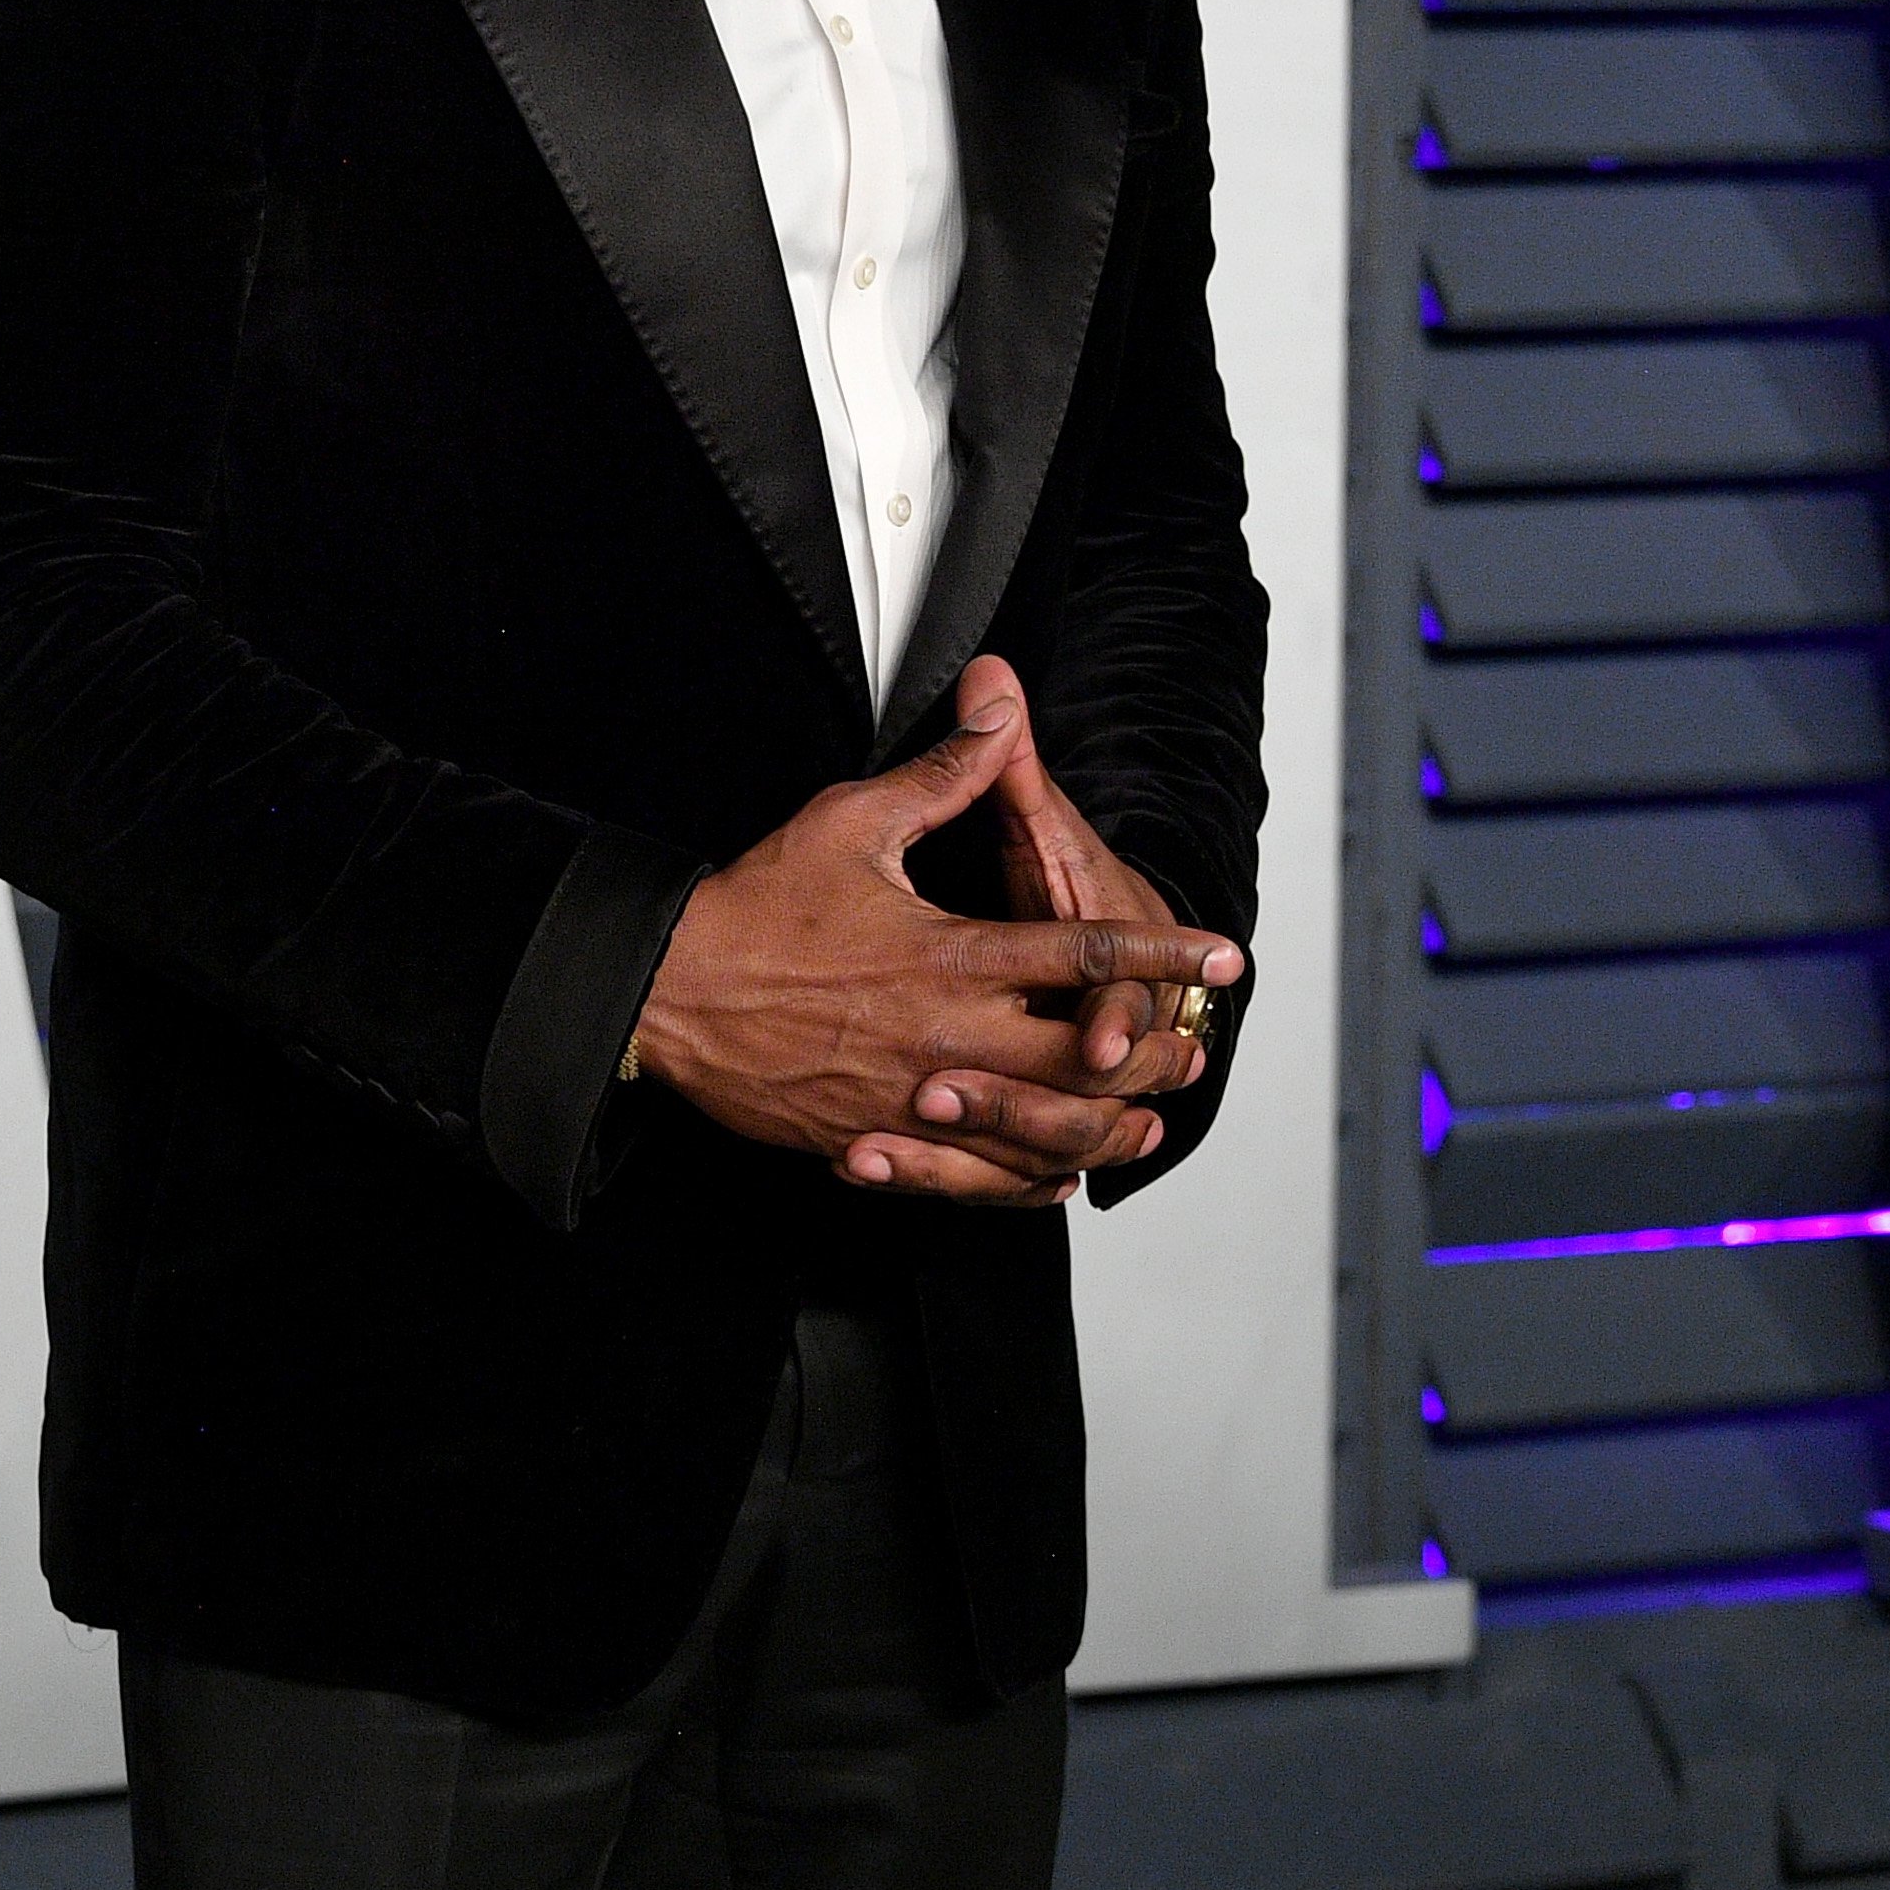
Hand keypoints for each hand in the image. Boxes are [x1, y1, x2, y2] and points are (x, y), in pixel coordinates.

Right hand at [631, 689, 1245, 1207]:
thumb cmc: (757, 906)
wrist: (668, 994)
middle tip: (1194, 1044)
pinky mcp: (878, 1142)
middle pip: (1084, 1061)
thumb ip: (944, 774)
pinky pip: (974, 1179)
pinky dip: (1025, 1179)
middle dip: (1152, 1054)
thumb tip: (1000, 710)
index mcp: (951, 954)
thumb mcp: (852, 822)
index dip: (1163, 952)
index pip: (1085, 953)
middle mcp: (946, 1035)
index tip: (1221, 954)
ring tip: (1146, 1120)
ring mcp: (913, 1099)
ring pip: (1038, 1133)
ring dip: (1105, 1126)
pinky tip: (1052, 1169)